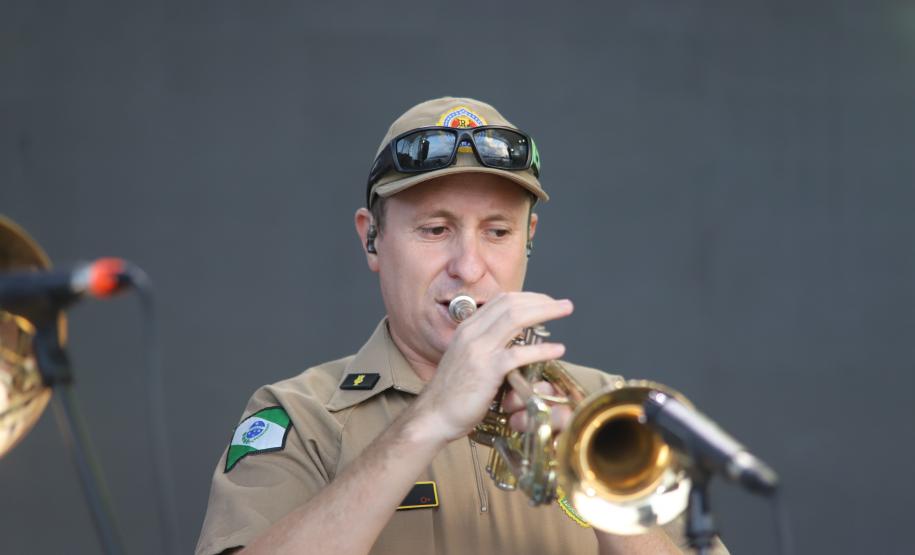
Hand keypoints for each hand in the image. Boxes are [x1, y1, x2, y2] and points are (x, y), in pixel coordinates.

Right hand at [409, 292, 573, 443]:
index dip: (527, 297)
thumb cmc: (452, 392)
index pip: (500, 301)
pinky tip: (558, 350)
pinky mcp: (487, 370)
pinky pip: (519, 354)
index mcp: (467, 328)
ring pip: (516, 319)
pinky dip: (542, 349)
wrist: (433, 415)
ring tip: (565, 311)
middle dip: (541, 300)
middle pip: (511, 304)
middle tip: (563, 305)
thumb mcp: (467, 358)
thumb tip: (511, 340)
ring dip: (545, 312)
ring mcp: (479, 350)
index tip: (545, 301)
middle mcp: (472, 333)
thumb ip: (486, 346)